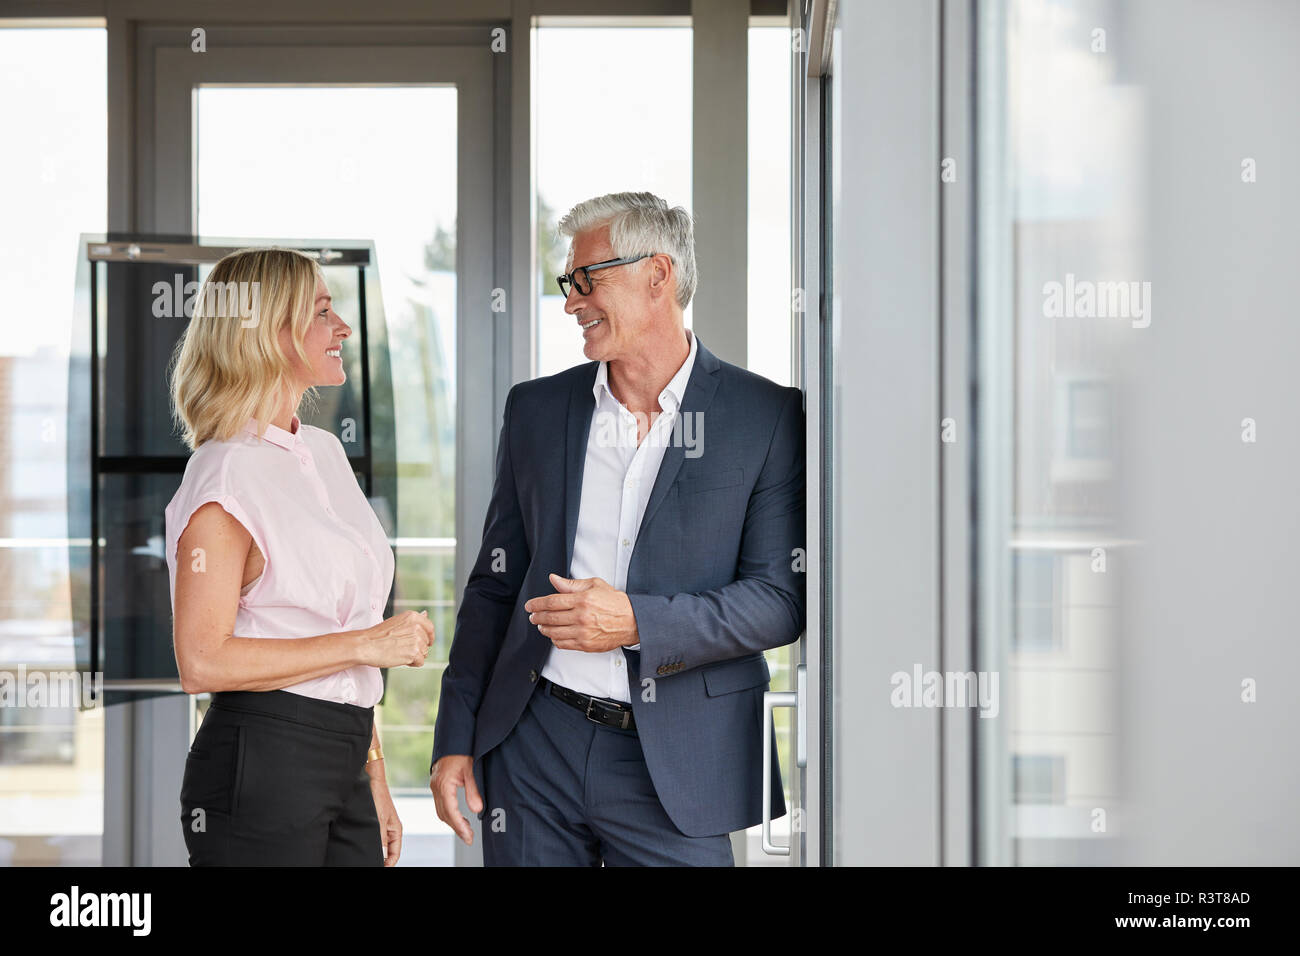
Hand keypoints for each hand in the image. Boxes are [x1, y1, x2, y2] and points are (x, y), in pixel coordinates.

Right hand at [359, 611, 433, 667]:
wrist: (366, 645)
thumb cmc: (377, 636)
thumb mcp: (397, 621)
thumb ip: (413, 620)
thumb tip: (426, 614)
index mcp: (413, 617)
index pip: (430, 627)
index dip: (429, 636)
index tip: (427, 642)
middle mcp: (417, 627)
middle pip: (427, 642)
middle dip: (418, 647)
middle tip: (402, 648)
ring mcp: (416, 640)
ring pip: (424, 653)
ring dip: (414, 656)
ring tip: (400, 653)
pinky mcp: (414, 653)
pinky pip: (420, 662)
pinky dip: (412, 663)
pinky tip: (401, 659)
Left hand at [368, 772, 401, 865]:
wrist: (370, 780)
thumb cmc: (377, 796)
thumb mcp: (379, 820)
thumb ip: (382, 839)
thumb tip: (382, 856)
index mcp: (395, 830)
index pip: (395, 854)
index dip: (389, 864)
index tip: (381, 869)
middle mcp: (389, 830)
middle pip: (387, 852)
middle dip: (381, 860)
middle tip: (370, 864)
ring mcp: (381, 826)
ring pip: (379, 845)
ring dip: (374, 851)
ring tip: (366, 857)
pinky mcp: (372, 822)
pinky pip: (373, 837)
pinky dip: (368, 844)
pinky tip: (361, 846)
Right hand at [431, 754, 482, 845]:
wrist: (453, 738)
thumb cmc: (462, 750)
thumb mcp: (471, 769)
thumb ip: (473, 790)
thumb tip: (477, 810)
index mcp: (443, 784)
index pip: (450, 811)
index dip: (459, 826)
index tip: (468, 836)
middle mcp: (436, 787)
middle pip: (444, 814)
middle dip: (456, 827)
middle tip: (469, 837)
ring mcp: (435, 786)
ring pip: (441, 811)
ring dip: (452, 822)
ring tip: (466, 830)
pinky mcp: (437, 785)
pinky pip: (441, 804)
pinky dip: (449, 813)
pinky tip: (459, 817)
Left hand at [524, 573, 638, 652]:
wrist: (632, 621)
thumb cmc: (615, 603)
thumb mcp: (594, 585)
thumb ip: (571, 584)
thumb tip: (554, 579)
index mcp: (582, 600)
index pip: (552, 601)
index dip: (537, 604)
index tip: (530, 605)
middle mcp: (581, 616)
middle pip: (550, 617)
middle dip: (537, 616)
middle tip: (532, 616)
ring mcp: (583, 632)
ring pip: (554, 632)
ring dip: (544, 628)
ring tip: (541, 625)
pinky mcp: (585, 645)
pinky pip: (563, 644)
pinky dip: (555, 639)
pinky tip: (554, 635)